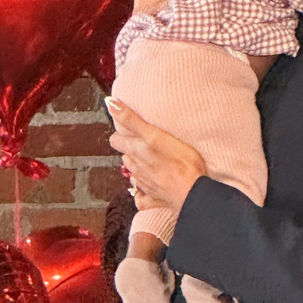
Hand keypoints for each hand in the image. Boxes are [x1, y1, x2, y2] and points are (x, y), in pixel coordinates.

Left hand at [106, 97, 206, 214]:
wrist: (193, 190)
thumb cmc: (179, 161)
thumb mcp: (154, 134)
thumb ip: (131, 120)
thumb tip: (110, 104)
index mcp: (134, 152)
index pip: (116, 140)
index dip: (122, 134)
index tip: (129, 130)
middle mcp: (136, 169)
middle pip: (126, 156)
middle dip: (131, 150)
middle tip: (142, 143)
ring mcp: (144, 185)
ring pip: (134, 174)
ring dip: (138, 167)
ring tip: (149, 161)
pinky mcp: (154, 199)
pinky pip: (142, 197)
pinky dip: (142, 193)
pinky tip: (147, 189)